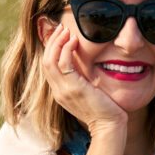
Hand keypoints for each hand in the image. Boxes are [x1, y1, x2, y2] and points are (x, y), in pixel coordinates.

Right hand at [38, 20, 127, 136]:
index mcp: (60, 92)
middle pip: (45, 61)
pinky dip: (66, 49)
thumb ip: (81, 80)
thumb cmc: (104, 110)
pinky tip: (75, 41)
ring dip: (57, 42)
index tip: (62, 36)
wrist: (109, 126)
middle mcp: (58, 91)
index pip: (48, 67)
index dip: (52, 49)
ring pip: (49, 60)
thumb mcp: (88, 92)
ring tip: (67, 31)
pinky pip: (63, 64)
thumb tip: (83, 64)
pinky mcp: (74, 88)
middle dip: (52, 42)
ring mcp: (64, 91)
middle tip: (62, 28)